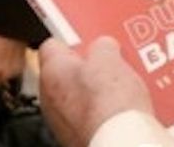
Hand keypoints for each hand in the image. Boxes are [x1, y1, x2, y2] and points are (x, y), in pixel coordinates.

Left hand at [39, 37, 154, 146]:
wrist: (118, 143)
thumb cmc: (107, 105)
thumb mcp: (110, 58)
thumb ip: (103, 46)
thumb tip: (104, 46)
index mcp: (51, 72)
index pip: (52, 45)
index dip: (72, 38)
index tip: (88, 37)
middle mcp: (50, 99)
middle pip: (68, 73)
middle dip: (90, 66)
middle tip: (111, 61)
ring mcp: (63, 121)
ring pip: (80, 96)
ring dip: (99, 90)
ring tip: (123, 86)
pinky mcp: (79, 136)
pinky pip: (90, 115)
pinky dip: (104, 111)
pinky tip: (122, 108)